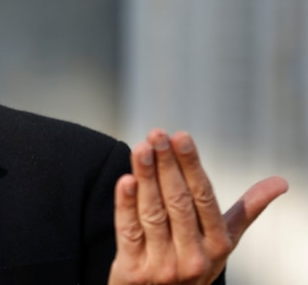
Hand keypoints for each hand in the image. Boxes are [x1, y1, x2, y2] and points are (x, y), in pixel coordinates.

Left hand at [108, 129, 287, 284]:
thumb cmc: (194, 261)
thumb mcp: (223, 241)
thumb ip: (246, 210)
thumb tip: (281, 182)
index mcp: (217, 244)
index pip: (203, 197)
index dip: (191, 165)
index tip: (181, 136)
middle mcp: (193, 255)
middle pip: (178, 202)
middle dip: (166, 165)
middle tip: (156, 134)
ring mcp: (163, 264)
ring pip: (153, 213)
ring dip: (146, 177)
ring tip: (141, 149)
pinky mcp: (133, 271)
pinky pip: (129, 232)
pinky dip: (126, 205)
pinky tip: (125, 181)